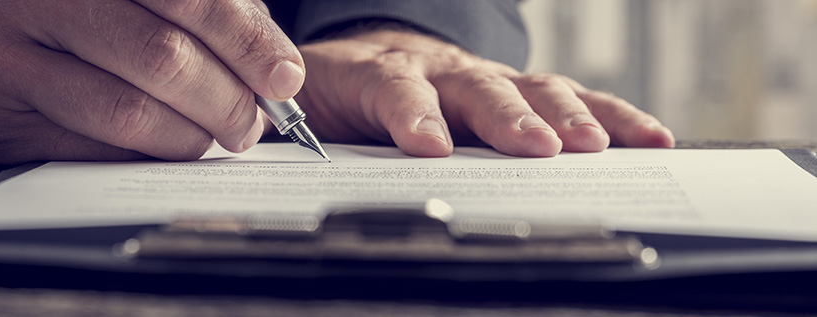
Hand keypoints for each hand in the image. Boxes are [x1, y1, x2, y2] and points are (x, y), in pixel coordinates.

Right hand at [0, 0, 304, 168]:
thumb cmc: (62, 16)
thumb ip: (204, 14)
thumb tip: (277, 67)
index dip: (245, 39)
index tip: (283, 77)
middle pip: (163, 57)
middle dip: (226, 100)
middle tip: (250, 123)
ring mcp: (6, 49)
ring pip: (129, 112)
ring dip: (189, 137)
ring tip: (211, 136)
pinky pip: (90, 150)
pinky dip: (141, 156)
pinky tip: (158, 146)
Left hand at [295, 29, 673, 156]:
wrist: (367, 55)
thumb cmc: (339, 91)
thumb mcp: (307, 112)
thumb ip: (304, 133)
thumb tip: (285, 163)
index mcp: (379, 75)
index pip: (396, 91)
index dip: (412, 115)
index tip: (429, 145)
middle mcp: (439, 71)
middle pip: (477, 90)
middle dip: (508, 119)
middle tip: (536, 147)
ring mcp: (483, 79)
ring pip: (533, 89)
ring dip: (567, 118)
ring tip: (596, 146)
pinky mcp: (515, 90)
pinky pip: (570, 97)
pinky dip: (609, 117)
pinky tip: (646, 136)